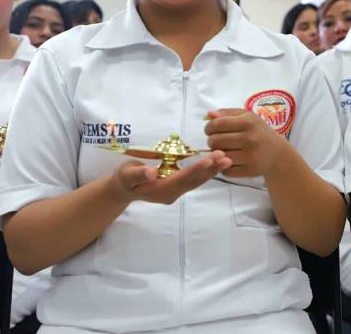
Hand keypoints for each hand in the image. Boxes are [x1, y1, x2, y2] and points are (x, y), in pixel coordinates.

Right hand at [109, 151, 231, 204]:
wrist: (124, 190)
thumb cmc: (124, 179)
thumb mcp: (126, 175)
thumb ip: (138, 174)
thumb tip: (152, 172)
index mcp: (159, 190)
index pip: (181, 179)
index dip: (195, 169)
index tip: (209, 160)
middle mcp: (171, 193)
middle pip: (193, 181)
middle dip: (210, 169)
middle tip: (225, 157)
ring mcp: (176, 192)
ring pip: (197, 181)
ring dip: (212, 171)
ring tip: (226, 159)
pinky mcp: (179, 187)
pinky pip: (195, 180)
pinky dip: (207, 171)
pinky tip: (218, 163)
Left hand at [204, 109, 291, 177]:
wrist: (277, 153)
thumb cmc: (258, 131)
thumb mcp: (247, 117)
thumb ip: (227, 113)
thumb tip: (209, 114)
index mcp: (248, 122)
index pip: (217, 124)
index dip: (209, 127)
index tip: (210, 130)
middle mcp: (250, 138)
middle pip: (215, 141)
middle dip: (212, 141)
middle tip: (218, 141)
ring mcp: (250, 156)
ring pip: (219, 156)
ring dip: (217, 154)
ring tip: (223, 150)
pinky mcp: (249, 171)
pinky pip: (226, 171)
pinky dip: (224, 166)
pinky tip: (230, 160)